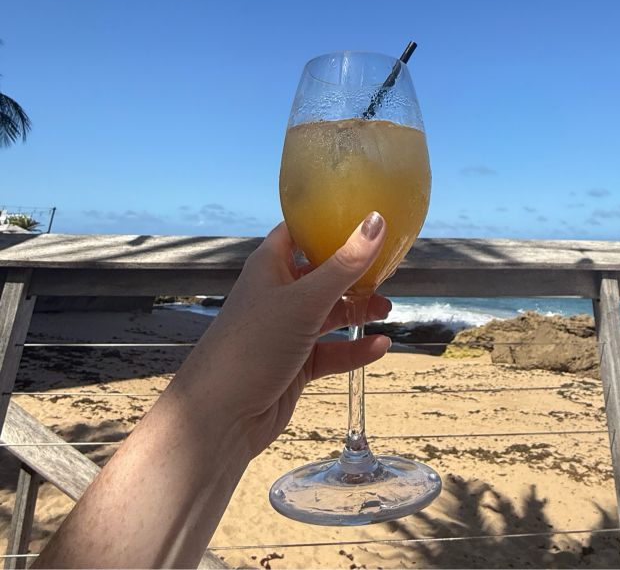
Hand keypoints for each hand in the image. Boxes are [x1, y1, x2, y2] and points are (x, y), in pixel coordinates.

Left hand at [169, 211, 391, 457]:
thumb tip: (376, 221)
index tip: (361, 214)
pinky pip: (331, 351)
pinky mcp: (295, 364)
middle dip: (351, 271)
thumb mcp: (304, 300)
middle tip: (385, 268)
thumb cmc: (253, 344)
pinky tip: (379, 347)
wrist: (221, 416)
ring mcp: (286, 330)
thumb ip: (344, 265)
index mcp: (269, 266)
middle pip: (320, 273)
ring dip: (356, 310)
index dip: (325, 221)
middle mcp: (278, 293)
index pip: (298, 231)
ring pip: (328, 313)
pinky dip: (354, 349)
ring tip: (386, 309)